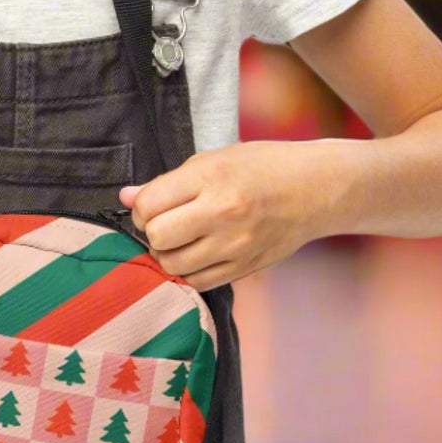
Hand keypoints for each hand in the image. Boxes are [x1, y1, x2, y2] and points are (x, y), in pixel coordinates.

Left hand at [118, 141, 324, 288]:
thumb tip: (126, 197)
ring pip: (173, 266)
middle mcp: (223, 214)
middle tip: (164, 221)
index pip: (149, 204)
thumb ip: (168, 182)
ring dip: (167, 254)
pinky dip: (187, 271)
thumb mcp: (213, 159)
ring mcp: (236, 246)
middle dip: (152, 231)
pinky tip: (196, 253)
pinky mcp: (245, 268)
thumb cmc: (262, 167)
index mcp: (212, 179)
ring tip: (181, 238)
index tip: (152, 203)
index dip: (141, 206)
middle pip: (157, 237)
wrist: (316, 189)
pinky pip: (197, 283)